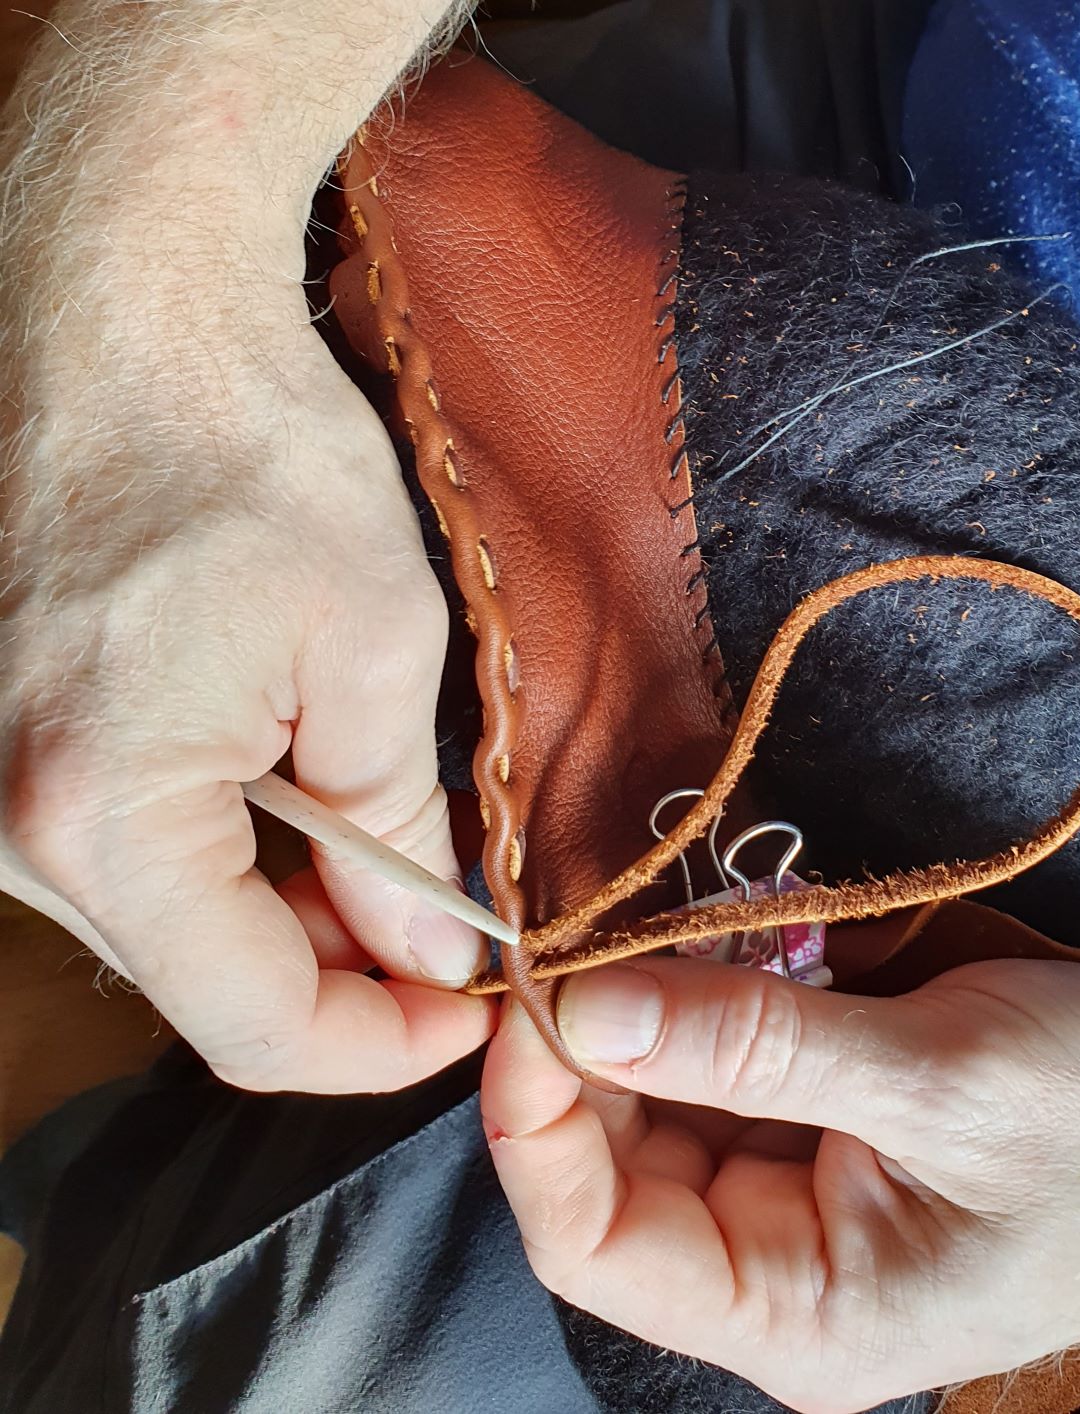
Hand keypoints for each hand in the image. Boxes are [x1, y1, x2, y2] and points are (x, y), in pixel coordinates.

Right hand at [0, 0, 492, 1091]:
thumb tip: (427, 949)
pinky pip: (124, 851)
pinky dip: (221, 854)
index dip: (381, 1046)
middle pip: (202, 982)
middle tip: (448, 930)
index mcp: (103, 820)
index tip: (471, 1013)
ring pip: (165, 922)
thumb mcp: (372, 648)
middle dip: (342, 974)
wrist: (116, 310)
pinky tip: (294, 798)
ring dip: (284, 912)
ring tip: (384, 848)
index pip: (256, 1025)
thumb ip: (401, 829)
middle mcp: (6, 832)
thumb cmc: (245, 452)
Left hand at [483, 957, 1079, 1412]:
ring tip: (653, 919)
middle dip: (586, 1047)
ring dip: (649, 1014)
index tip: (531, 991)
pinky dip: (712, 1004)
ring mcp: (801, 1204)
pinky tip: (723, 938)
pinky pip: (728, 1076)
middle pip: (614, 1170)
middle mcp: (779, 1274)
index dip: (534, 1120)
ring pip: (662, 1114)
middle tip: (580, 925)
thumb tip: (587, 1010)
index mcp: (800, 1313)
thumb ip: (756, 1046)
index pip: (594, 1244)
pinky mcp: (828, 1138)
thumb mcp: (943, 1080)